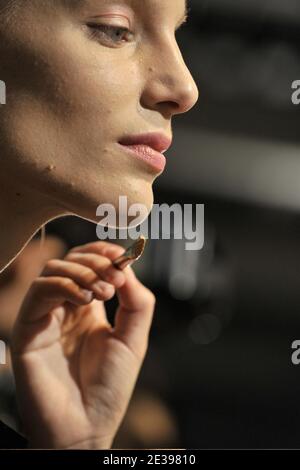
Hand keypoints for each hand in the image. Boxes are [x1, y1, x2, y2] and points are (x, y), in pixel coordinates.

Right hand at [11, 241, 155, 448]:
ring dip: (82, 271)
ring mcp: (46, 315)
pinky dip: (64, 285)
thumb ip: (137, 301)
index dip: (105, 252)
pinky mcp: (29, 327)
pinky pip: (40, 290)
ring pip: (54, 268)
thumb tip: (129, 267)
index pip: (90, 264)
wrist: (86, 425)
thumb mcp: (133, 339)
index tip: (122, 255)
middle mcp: (66, 307)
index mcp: (89, 309)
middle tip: (115, 276)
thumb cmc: (109, 387)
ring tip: (104, 292)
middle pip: (72, 260)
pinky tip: (86, 300)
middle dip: (96, 260)